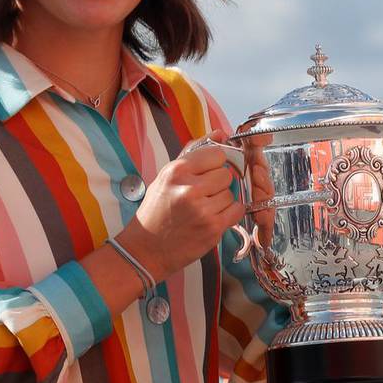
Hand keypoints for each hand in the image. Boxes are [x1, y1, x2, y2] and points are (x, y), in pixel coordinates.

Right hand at [116, 143, 244, 280]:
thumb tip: (220, 134)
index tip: (208, 172)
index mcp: (177, 171)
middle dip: (218, 184)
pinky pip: (236, 210)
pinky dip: (229, 214)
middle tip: (203, 195)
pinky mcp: (213, 228)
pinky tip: (212, 217)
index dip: (215, 164)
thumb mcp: (166, 176)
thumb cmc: (156, 211)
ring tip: (203, 209)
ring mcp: (203, 210)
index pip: (216, 154)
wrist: (146, 249)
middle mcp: (190, 188)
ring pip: (231, 193)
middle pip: (226, 174)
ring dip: (222, 201)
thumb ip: (194, 152)